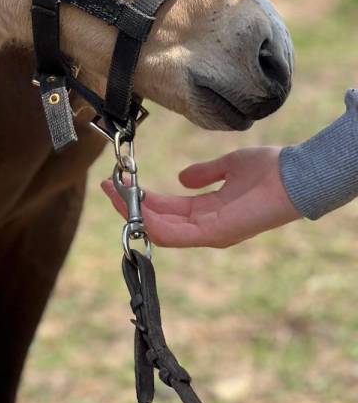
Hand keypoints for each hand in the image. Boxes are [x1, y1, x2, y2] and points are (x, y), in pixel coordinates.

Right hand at [102, 146, 300, 247]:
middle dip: (131, 205)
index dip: (142, 197)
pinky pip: (177, 235)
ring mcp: (209, 233)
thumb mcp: (229, 167)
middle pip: (159, 221)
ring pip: (162, 229)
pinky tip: (136, 208)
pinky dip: (153, 223)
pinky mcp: (215, 234)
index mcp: (208, 211)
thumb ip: (205, 173)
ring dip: (135, 212)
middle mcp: (205, 226)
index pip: (167, 209)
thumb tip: (182, 177)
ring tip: (114, 192)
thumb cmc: (268, 171)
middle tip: (108, 185)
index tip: (121, 180)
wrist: (294, 176)